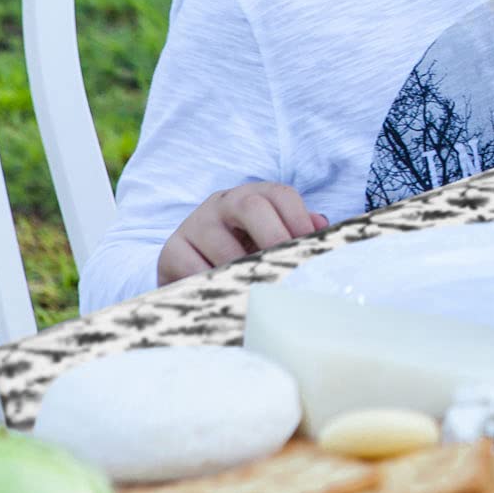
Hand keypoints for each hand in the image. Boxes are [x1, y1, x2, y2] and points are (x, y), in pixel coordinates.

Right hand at [157, 182, 327, 284]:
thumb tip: (321, 227)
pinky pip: (195, 269)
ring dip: (246, 271)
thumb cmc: (243, 253)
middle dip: (274, 236)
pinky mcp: (171, 250)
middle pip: (251, 205)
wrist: (189, 268)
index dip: (299, 218)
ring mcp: (194, 224)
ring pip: (224, 244)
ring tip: (263, 291)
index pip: (280, 194)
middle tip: (285, 266)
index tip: (310, 247)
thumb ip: (296, 231)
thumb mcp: (269, 238)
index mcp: (253, 196)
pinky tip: (230, 298)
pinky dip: (216, 286)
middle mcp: (223, 202)